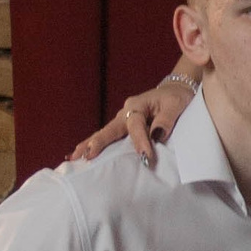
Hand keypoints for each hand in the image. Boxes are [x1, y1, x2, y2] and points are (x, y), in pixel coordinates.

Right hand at [64, 72, 197, 167]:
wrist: (174, 91)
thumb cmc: (175, 98)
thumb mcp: (176, 105)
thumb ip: (166, 120)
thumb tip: (156, 137)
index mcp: (137, 106)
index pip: (136, 127)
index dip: (141, 143)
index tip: (146, 158)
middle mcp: (126, 113)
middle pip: (109, 129)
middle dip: (98, 143)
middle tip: (87, 156)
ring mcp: (122, 120)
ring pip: (104, 134)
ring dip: (89, 145)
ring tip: (74, 158)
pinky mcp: (124, 128)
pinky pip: (109, 137)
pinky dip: (95, 146)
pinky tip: (81, 155)